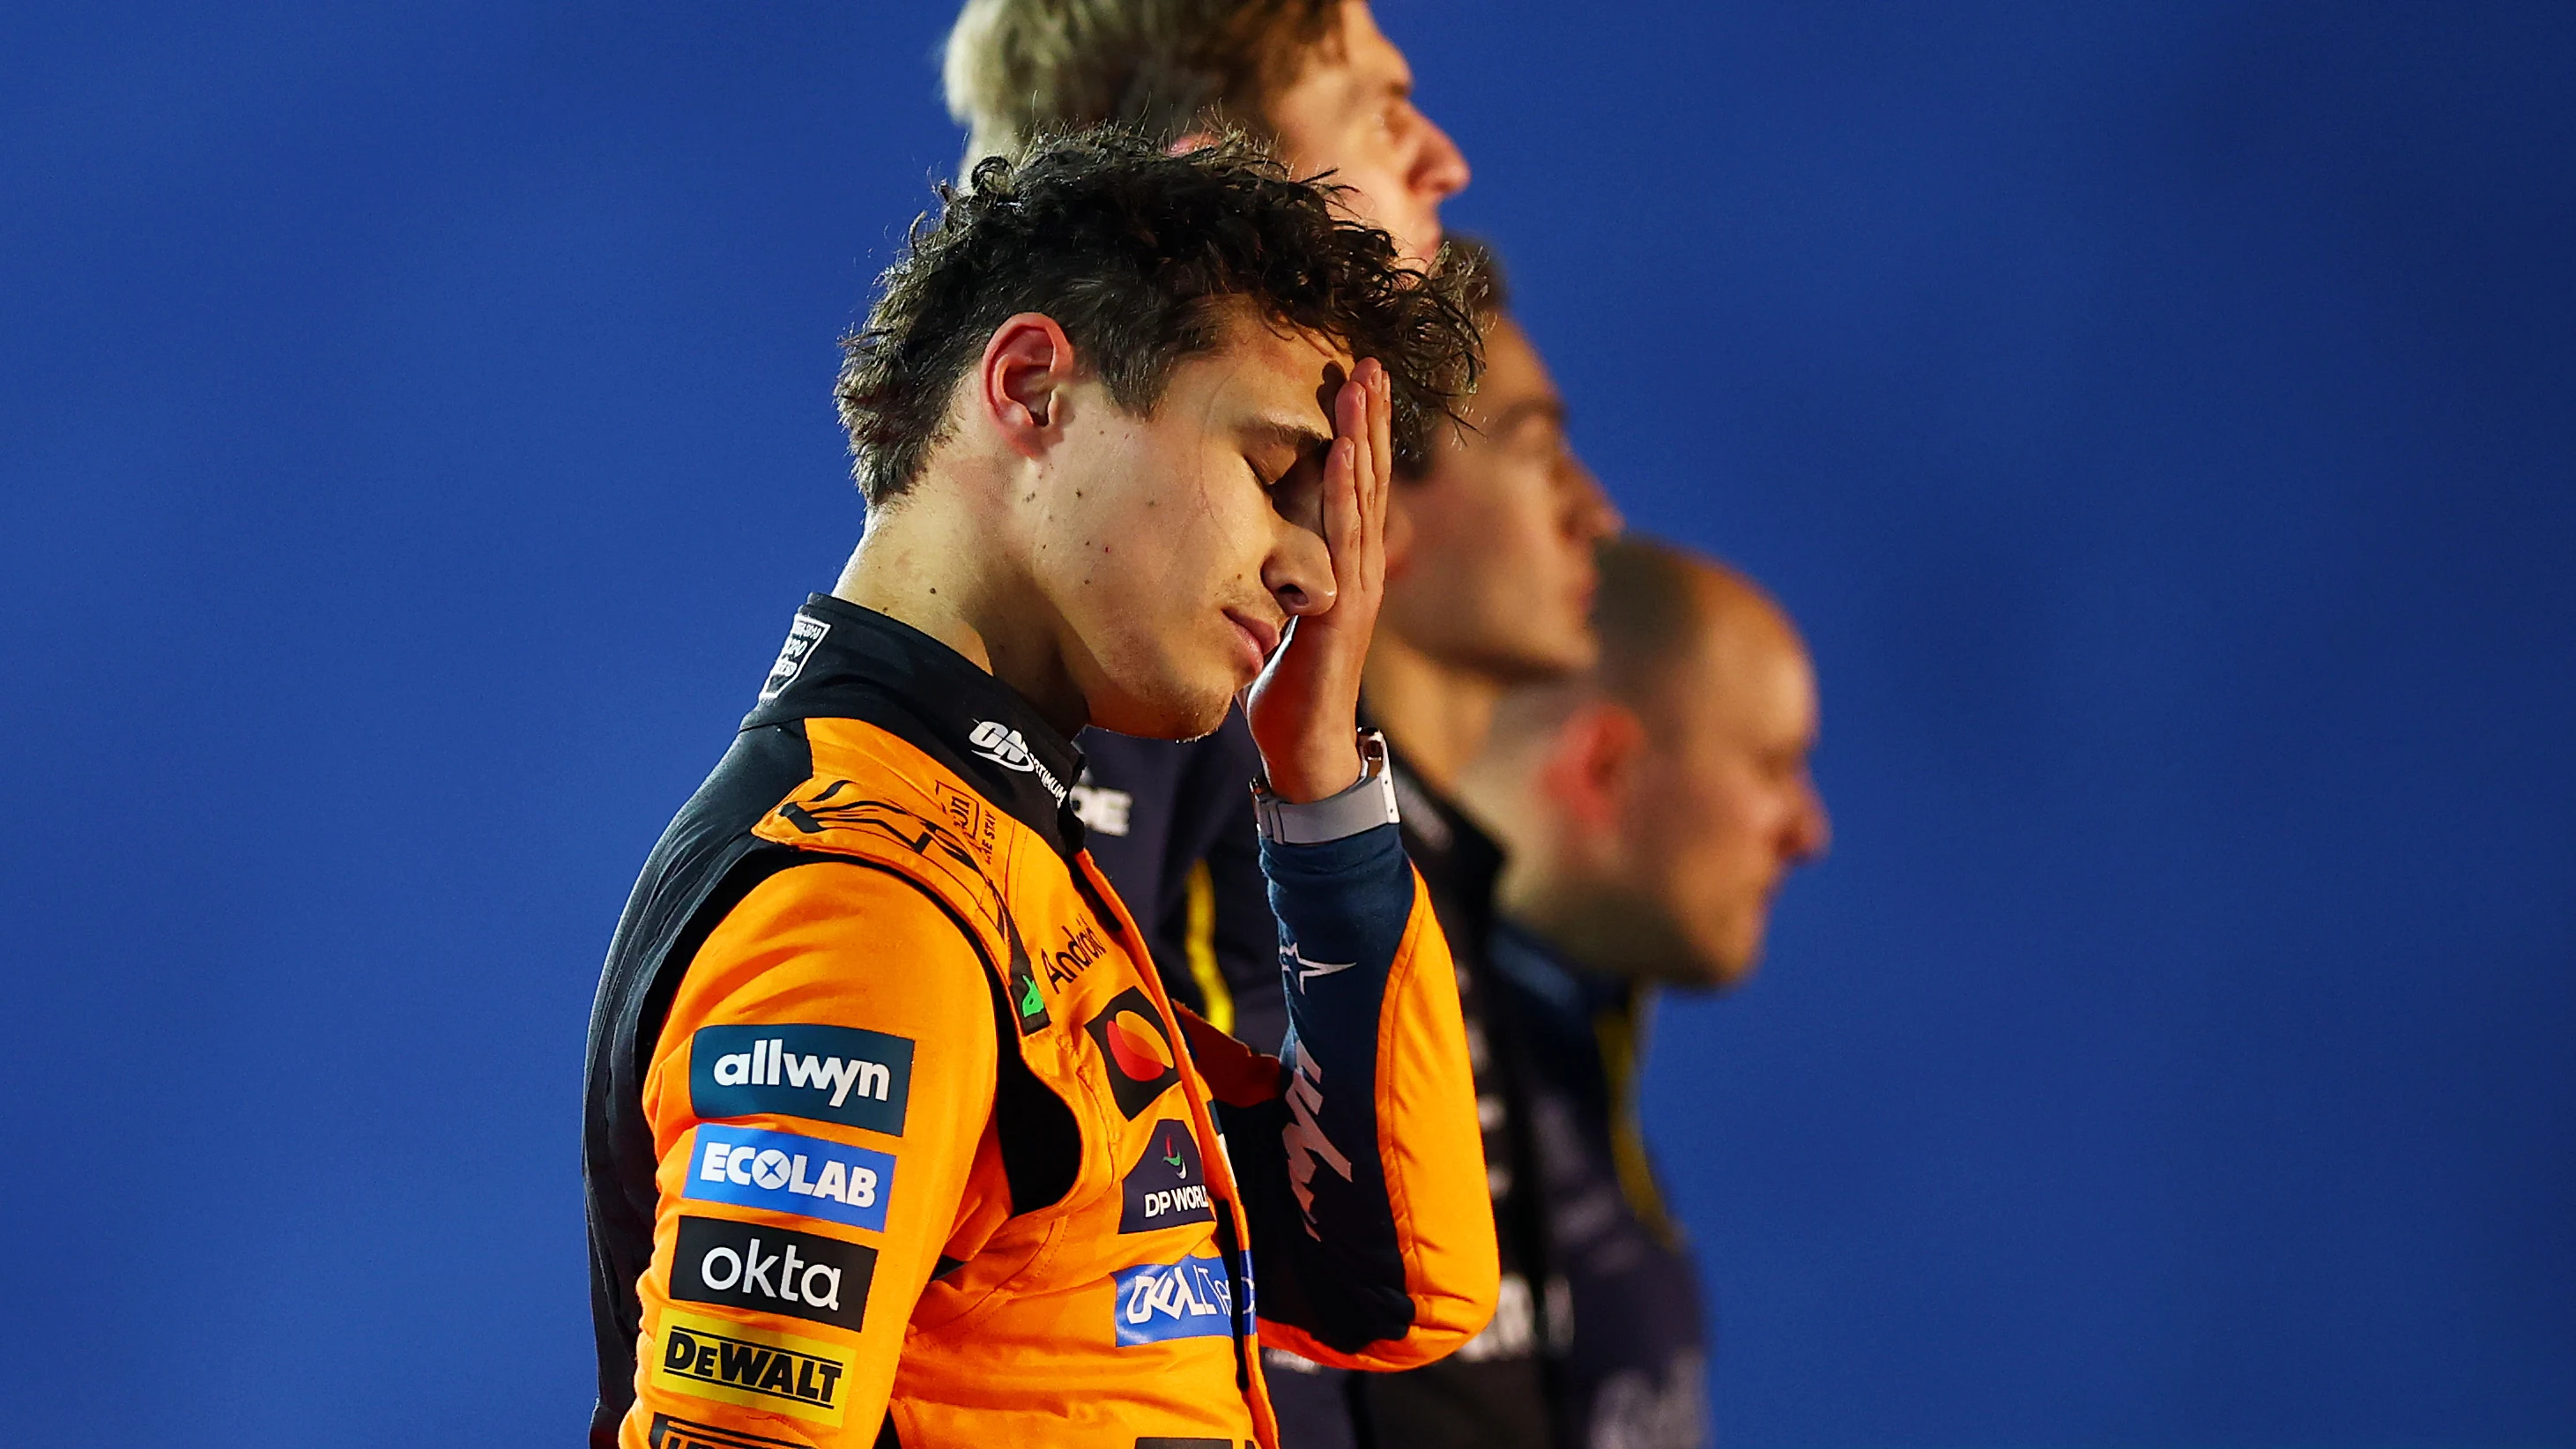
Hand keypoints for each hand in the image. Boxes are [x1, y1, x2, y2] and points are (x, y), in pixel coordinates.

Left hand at [1244, 357, 1392, 802]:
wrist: (1304, 747)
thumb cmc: (1286, 685)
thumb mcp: (1277, 616)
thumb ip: (1270, 578)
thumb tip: (1241, 549)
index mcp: (1345, 565)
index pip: (1356, 486)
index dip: (1361, 433)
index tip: (1356, 380)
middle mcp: (1359, 566)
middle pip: (1370, 476)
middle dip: (1372, 416)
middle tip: (1371, 358)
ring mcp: (1356, 583)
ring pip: (1362, 495)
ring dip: (1364, 435)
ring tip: (1363, 383)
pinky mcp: (1342, 605)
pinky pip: (1343, 536)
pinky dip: (1344, 489)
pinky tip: (1345, 449)